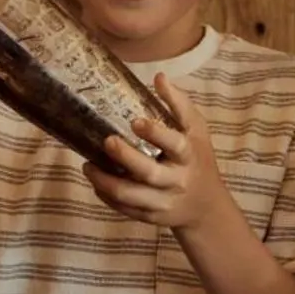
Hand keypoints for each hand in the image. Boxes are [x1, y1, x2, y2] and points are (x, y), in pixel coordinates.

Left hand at [83, 74, 231, 231]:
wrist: (206, 205)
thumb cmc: (198, 159)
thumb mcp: (197, 130)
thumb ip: (179, 104)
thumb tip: (159, 77)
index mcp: (189, 155)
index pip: (175, 144)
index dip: (156, 133)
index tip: (136, 121)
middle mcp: (177, 180)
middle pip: (150, 173)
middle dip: (126, 158)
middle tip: (107, 141)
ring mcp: (163, 201)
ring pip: (131, 196)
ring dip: (106, 181)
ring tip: (88, 166)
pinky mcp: (151, 216)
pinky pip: (125, 209)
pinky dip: (106, 196)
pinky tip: (96, 182)